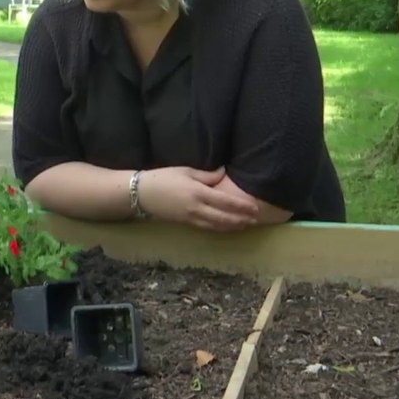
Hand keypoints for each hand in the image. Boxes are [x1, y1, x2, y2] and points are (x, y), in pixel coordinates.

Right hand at [139, 167, 258, 231]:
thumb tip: (223, 173)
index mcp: (198, 192)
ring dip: (233, 226)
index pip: (226, 201)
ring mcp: (191, 218)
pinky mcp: (186, 223)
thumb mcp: (185, 170)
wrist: (142, 194)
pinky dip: (220, 228)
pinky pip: (207, 228)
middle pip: (225, 217)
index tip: (254, 207)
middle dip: (241, 219)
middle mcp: (197, 208)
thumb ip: (206, 174)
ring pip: (217, 225)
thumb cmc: (163, 178)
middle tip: (255, 219)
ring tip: (245, 225)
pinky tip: (227, 227)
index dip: (242, 206)